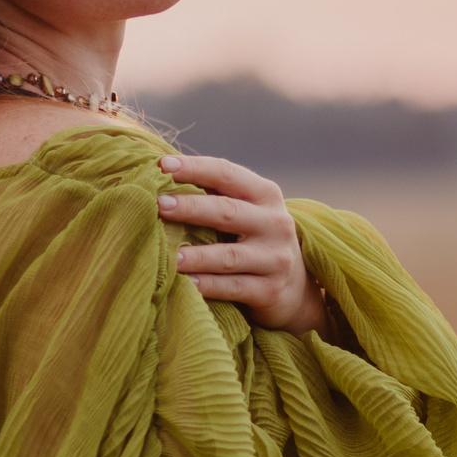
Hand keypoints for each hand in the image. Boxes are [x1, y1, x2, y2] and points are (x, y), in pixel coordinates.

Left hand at [154, 153, 332, 336]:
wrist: (296, 288)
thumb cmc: (254, 238)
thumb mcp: (246, 210)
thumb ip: (215, 193)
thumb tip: (161, 174)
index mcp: (265, 195)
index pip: (227, 174)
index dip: (195, 168)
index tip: (162, 165)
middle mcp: (274, 223)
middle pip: (228, 212)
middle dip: (192, 207)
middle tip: (159, 205)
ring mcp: (275, 258)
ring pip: (230, 256)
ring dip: (197, 255)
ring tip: (168, 255)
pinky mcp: (271, 290)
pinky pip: (234, 287)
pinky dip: (209, 285)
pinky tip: (187, 283)